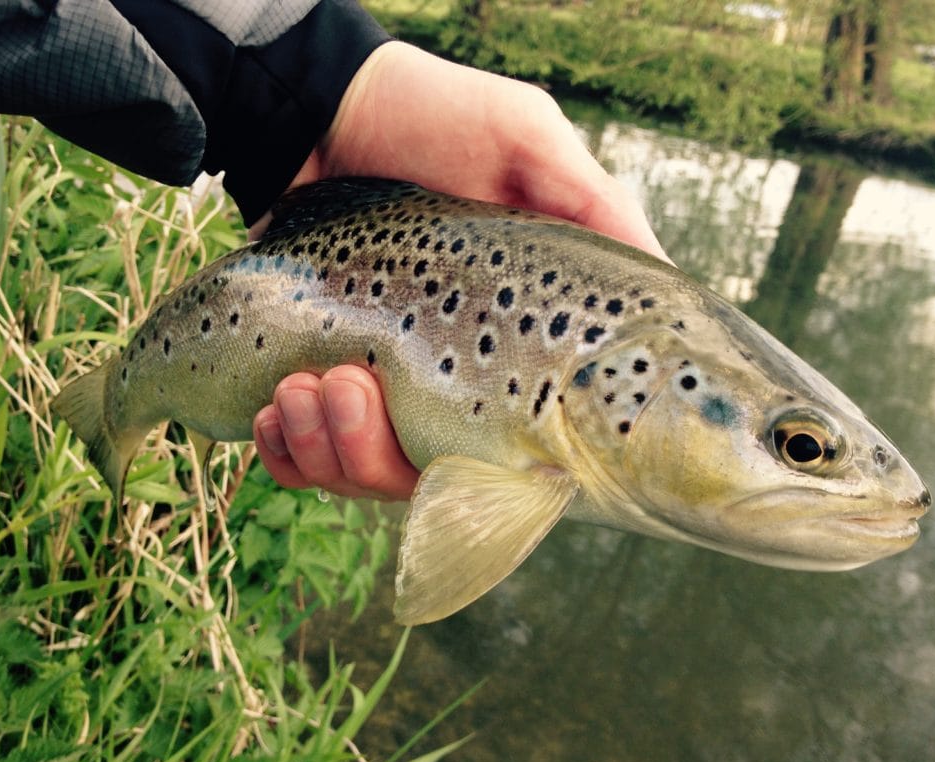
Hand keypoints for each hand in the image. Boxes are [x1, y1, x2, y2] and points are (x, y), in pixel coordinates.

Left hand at [252, 41, 666, 500]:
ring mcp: (384, 383)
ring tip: (301, 385)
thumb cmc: (432, 118)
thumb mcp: (527, 141)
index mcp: (514, 339)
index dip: (505, 475)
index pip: (526, 444)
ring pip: (365, 477)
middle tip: (349, 382)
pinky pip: (301, 461)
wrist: (322, 108)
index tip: (464, 453)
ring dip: (325, 449)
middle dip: (378, 455)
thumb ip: (595, 204)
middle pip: (433, 479)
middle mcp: (454, 375)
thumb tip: (661, 279)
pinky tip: (274, 408)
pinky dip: (285, 451)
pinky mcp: (318, 377)